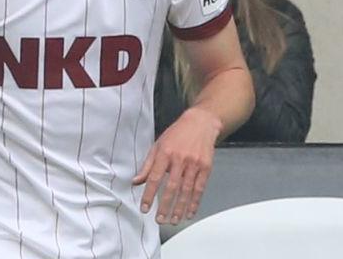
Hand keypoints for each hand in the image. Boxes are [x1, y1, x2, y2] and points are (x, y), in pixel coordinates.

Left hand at [132, 106, 221, 224]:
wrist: (200, 123)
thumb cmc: (177, 134)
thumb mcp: (158, 145)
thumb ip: (147, 165)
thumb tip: (136, 181)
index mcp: (165, 153)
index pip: (155, 178)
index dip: (149, 194)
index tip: (145, 208)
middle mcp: (180, 159)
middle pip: (171, 187)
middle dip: (165, 205)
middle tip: (159, 219)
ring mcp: (194, 164)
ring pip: (186, 190)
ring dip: (179, 207)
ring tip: (173, 220)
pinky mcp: (206, 168)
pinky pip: (200, 189)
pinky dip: (195, 202)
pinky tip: (190, 212)